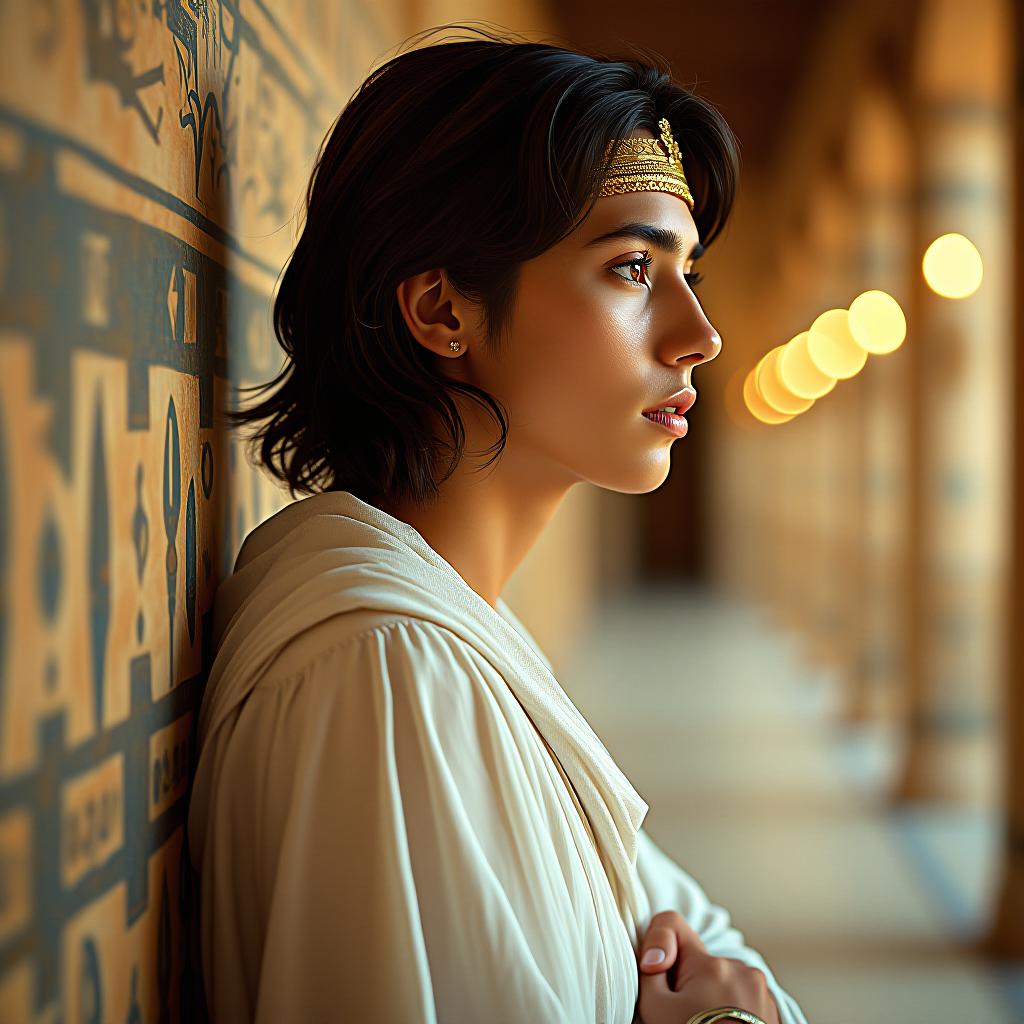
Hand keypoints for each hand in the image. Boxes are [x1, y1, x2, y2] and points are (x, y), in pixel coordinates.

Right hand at [635, 910, 780, 1023]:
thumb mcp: (655, 1007)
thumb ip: (649, 971)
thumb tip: (656, 955)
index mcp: (710, 963)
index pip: (671, 924)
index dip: (657, 945)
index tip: (657, 973)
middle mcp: (740, 969)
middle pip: (698, 962)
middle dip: (688, 983)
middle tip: (684, 1015)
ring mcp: (761, 990)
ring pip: (721, 981)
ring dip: (711, 998)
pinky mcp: (773, 1010)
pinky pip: (741, 998)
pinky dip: (730, 1010)